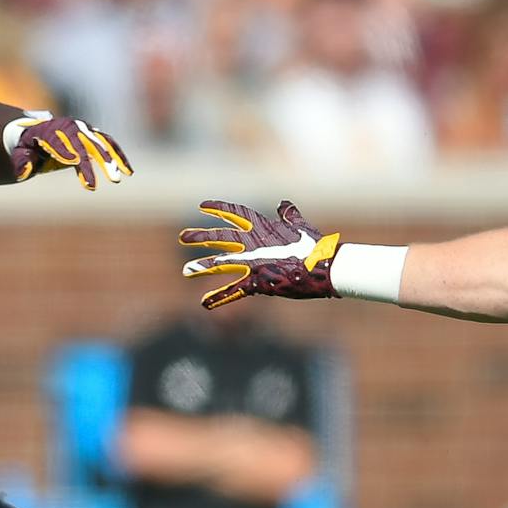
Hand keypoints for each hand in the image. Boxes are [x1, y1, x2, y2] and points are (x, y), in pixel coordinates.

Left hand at [4, 113, 132, 190]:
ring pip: (102, 143)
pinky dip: (119, 155)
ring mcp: (83, 130)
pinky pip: (108, 144)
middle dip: (101, 161)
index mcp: (52, 131)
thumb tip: (24, 174)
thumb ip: (22, 162)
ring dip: (114, 159)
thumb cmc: (27, 145)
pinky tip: (128, 171)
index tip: (80, 169)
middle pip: (88, 144)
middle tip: (112, 179)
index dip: (72, 156)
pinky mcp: (92, 134)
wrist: (36, 131)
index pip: (63, 144)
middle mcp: (71, 128)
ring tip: (121, 176)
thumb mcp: (20, 153)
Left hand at [179, 200, 342, 308]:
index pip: (236, 213)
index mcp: (263, 227)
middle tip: (182, 237)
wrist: (325, 267)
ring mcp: (254, 262)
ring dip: (203, 267)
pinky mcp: (258, 282)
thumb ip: (289, 215)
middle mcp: (254, 242)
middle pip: (220, 237)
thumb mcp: (301, 226)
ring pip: (221, 263)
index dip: (219, 208)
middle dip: (200, 237)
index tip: (202, 205)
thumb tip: (284, 204)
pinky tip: (204, 303)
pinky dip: (219, 297)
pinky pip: (234, 291)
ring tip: (186, 271)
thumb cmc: (316, 246)